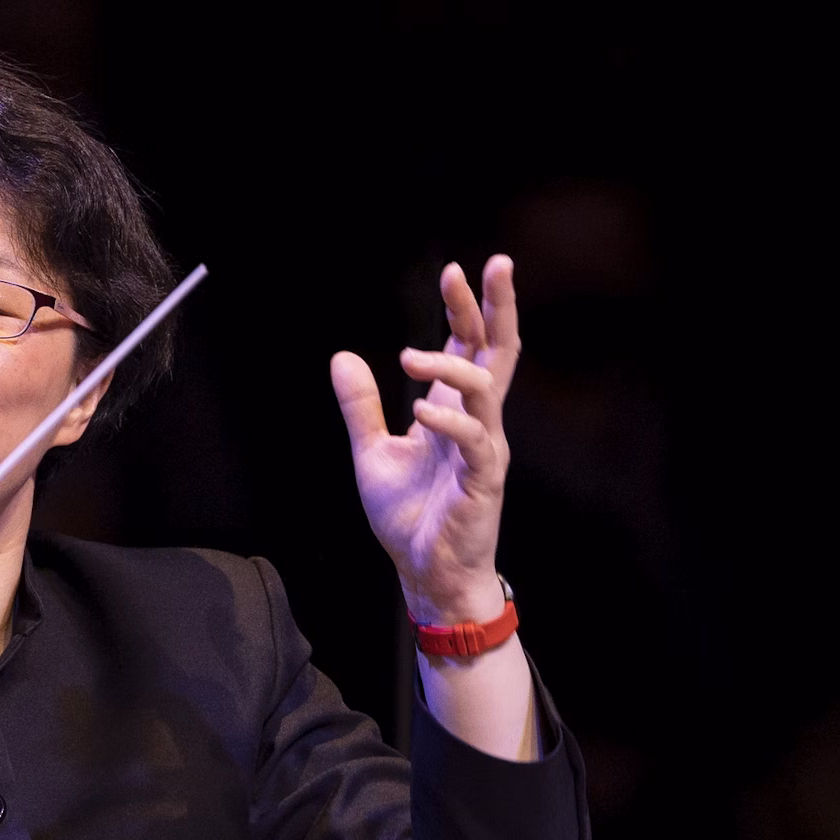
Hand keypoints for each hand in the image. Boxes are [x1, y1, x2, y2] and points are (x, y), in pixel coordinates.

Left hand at [330, 255, 519, 622]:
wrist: (426, 574)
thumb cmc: (410, 516)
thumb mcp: (373, 452)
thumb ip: (361, 406)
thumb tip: (342, 356)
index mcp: (454, 410)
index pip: (469, 347)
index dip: (465, 308)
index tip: (456, 270)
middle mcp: (477, 421)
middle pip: (497, 352)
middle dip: (494, 307)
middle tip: (489, 265)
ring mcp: (484, 449)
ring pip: (485, 389)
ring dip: (452, 363)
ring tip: (411, 356)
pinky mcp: (483, 481)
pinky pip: (475, 441)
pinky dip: (449, 421)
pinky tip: (420, 411)